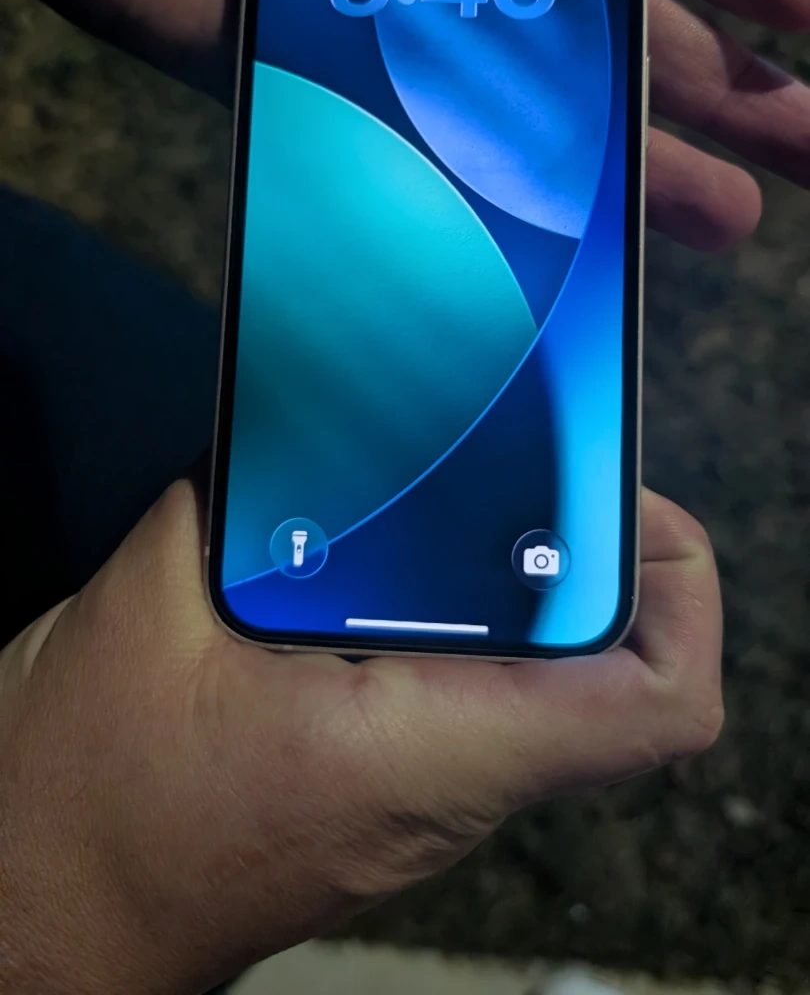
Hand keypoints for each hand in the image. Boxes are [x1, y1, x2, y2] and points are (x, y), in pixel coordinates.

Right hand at [0, 482, 721, 994]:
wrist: (43, 912)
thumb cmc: (84, 802)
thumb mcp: (147, 606)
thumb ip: (239, 498)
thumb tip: (308, 418)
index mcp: (419, 751)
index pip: (648, 704)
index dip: (677, 588)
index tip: (620, 496)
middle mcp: (450, 785)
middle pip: (614, 675)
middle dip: (598, 551)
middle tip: (535, 457)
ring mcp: (426, 793)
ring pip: (549, 681)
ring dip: (530, 582)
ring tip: (471, 483)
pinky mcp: (390, 781)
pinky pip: (476, 689)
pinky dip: (465, 614)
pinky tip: (394, 550)